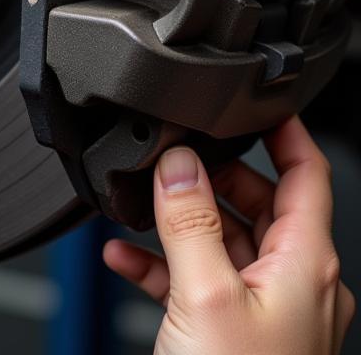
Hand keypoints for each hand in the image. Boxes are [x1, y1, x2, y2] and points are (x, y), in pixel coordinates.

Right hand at [104, 116, 354, 354]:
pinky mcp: (234, 335)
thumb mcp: (205, 295)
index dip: (285, 131)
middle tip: (170, 160)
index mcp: (304, 265)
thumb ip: (190, 221)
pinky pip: (199, 280)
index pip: (308, 174)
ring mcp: (266, 313)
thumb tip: (178, 164)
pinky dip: (163, 263)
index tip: (258, 101)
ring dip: (179, 222)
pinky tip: (124, 256)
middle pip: (259, 202)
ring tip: (136, 209)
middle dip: (210, 177)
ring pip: (224, 241)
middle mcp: (294, 285)